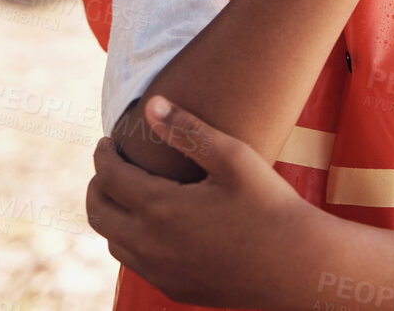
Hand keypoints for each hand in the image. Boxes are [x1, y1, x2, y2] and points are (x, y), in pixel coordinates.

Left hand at [86, 96, 324, 308]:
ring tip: (128, 192)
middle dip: (98, 184)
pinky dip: (130, 240)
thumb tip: (150, 105)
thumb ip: (188, 130)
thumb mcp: (233, 158)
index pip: (109, 177)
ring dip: (111, 214)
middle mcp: (150, 245)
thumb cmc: (269, 205)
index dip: (103, 155)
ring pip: (113, 242)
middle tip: (110, 164)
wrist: (296, 265)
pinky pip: (136, 264)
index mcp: (160, 208)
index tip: (107, 141)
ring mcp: (160, 272)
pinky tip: (153, 226)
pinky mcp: (174, 288)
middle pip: (99, 213)